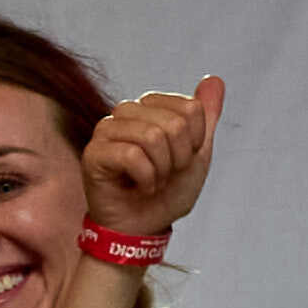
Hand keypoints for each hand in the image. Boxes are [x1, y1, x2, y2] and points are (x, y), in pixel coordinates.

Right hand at [77, 75, 223, 240]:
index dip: (195, 142)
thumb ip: (206, 116)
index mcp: (152, 107)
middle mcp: (127, 111)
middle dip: (178, 159)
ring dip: (161, 171)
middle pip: (174, 124)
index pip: (191, 109)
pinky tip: (138, 187)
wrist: (143, 228)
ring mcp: (106, 129)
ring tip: (151, 181)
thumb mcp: (197, 154)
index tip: (181, 160)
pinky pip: (131, 156)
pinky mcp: (93, 152)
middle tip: (165, 174)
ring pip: (152, 137)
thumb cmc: (166, 192)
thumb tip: (214, 79)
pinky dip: (145, 179)